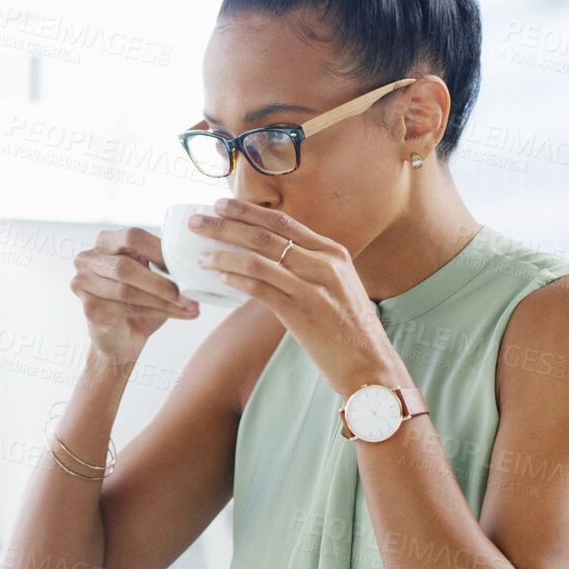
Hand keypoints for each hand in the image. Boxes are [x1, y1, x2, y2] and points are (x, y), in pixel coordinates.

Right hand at [71, 226, 199, 362]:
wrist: (121, 339)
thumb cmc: (138, 302)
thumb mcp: (150, 275)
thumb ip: (162, 264)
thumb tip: (192, 262)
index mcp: (106, 241)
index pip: (133, 237)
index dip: (160, 250)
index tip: (185, 265)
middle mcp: (88, 258)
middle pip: (126, 266)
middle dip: (161, 283)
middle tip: (189, 294)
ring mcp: (83, 283)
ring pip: (127, 291)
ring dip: (162, 301)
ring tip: (189, 306)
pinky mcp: (89, 308)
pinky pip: (126, 309)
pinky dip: (157, 312)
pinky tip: (178, 314)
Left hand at [192, 198, 402, 394]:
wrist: (371, 365)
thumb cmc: (349, 329)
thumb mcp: (337, 286)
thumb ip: (312, 268)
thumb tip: (276, 258)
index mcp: (332, 253)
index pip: (283, 222)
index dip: (248, 211)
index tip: (220, 204)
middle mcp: (324, 265)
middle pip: (265, 236)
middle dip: (225, 225)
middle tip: (196, 221)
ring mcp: (314, 288)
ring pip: (258, 260)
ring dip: (223, 254)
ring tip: (200, 255)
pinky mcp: (303, 314)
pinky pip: (261, 289)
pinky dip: (237, 279)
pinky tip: (219, 277)